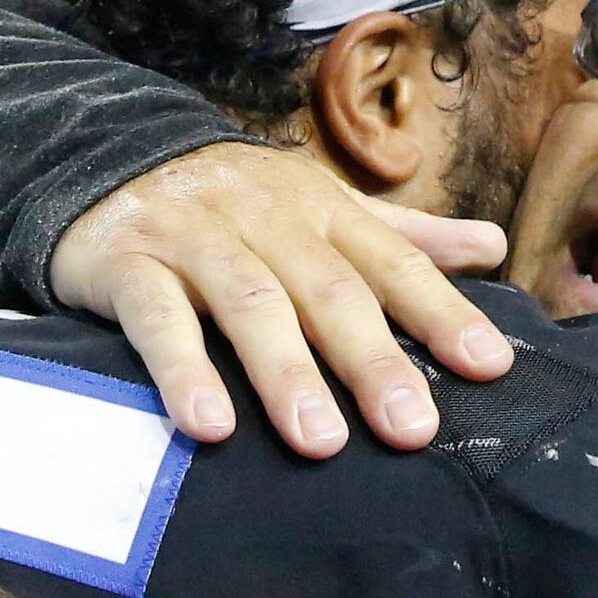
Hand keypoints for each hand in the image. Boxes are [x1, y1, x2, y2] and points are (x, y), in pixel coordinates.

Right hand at [44, 145, 513, 455]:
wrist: (103, 155)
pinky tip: (208, 426)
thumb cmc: (233, 204)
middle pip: (328, 289)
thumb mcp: (319, 208)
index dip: (440, 311)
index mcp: (320, 209)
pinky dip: (183, 370)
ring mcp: (194, 238)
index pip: (391, 262)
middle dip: (372, 359)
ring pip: (250, 303)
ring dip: (286, 373)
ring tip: (320, 442)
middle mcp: (265, 219)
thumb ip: (402, 235)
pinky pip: (157, 319)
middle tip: (411, 428)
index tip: (489, 366)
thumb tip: (494, 246)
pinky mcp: (127, 263)